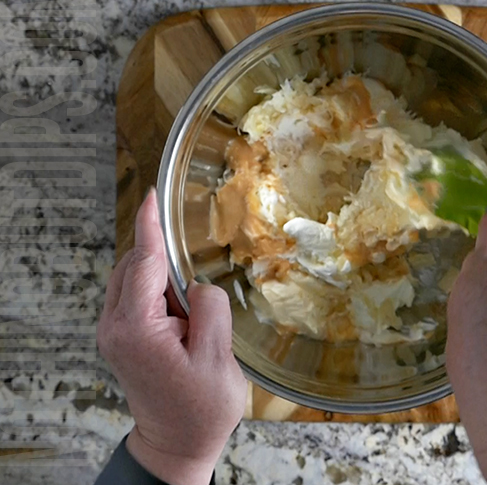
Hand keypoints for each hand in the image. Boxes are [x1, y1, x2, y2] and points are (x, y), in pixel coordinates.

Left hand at [98, 189, 246, 484]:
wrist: (176, 444)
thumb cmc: (200, 410)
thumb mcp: (218, 360)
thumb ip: (210, 310)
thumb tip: (198, 285)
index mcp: (138, 329)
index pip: (144, 263)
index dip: (150, 226)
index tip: (152, 196)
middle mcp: (116, 327)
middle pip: (135, 266)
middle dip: (165, 260)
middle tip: (197, 299)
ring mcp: (113, 333)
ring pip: (133, 279)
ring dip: (163, 278)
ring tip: (192, 318)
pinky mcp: (120, 337)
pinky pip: (134, 295)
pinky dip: (156, 290)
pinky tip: (180, 313)